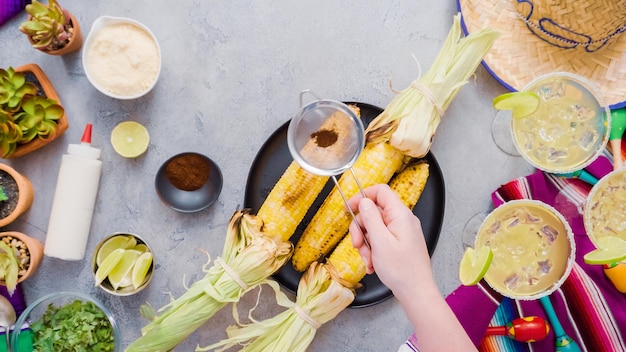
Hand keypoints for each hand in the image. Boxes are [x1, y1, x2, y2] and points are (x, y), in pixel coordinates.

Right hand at [348, 184, 433, 299]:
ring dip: (366, 243)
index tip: (348, 208)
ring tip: (368, 259)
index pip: (380, 191)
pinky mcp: (400, 243)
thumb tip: (363, 201)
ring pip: (375, 228)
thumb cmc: (401, 270)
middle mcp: (402, 220)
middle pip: (374, 212)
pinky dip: (373, 250)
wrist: (416, 292)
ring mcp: (402, 232)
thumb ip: (371, 218)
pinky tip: (373, 263)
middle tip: (357, 244)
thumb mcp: (380, 241)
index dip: (362, 196)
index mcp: (400, 215)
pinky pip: (381, 239)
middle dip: (361, 228)